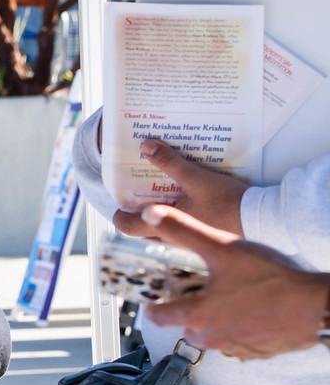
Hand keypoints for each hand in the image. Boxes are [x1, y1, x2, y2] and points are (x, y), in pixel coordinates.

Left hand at [113, 138, 247, 236]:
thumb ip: (170, 163)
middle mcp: (175, 237)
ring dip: (163, 209)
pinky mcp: (209, 234)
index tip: (119, 202)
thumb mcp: (196, 177)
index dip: (119, 215)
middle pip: (146, 227)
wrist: (264, 219)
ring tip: (165, 187)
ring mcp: (192, 239)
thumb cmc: (226, 201)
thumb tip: (146, 145)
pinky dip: (182, 211)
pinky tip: (191, 194)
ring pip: (168, 226)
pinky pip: (187, 224)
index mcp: (164, 225)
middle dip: (141, 209)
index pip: (128, 226)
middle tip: (141, 190)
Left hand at [137, 205, 329, 358]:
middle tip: (197, 294)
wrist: (315, 307)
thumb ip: (185, 231)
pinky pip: (239, 344)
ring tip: (227, 300)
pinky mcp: (258, 353)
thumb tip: (152, 214)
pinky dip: (240, 330)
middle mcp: (212, 338)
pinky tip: (251, 312)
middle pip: (187, 328)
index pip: (159, 318)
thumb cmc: (270, 280)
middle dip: (188, 313)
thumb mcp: (222, 248)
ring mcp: (236, 348)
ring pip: (214, 337)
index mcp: (196, 316)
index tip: (154, 302)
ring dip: (215, 322)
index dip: (154, 307)